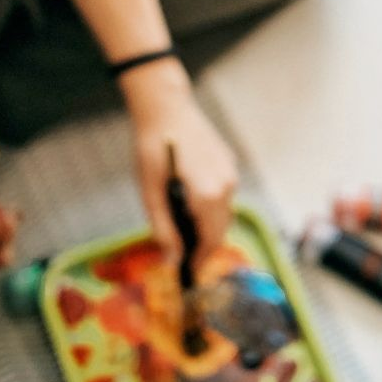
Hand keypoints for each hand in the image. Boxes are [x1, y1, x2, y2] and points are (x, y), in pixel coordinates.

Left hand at [119, 60, 237, 269]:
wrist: (166, 107)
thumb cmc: (152, 148)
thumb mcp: (151, 192)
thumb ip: (163, 229)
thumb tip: (172, 260)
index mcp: (207, 196)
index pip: (210, 242)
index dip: (200, 261)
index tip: (188, 273)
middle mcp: (226, 187)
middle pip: (221, 231)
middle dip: (205, 247)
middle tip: (185, 257)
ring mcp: (231, 174)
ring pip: (225, 214)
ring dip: (209, 227)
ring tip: (187, 233)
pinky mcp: (229, 163)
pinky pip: (225, 195)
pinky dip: (212, 207)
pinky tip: (192, 203)